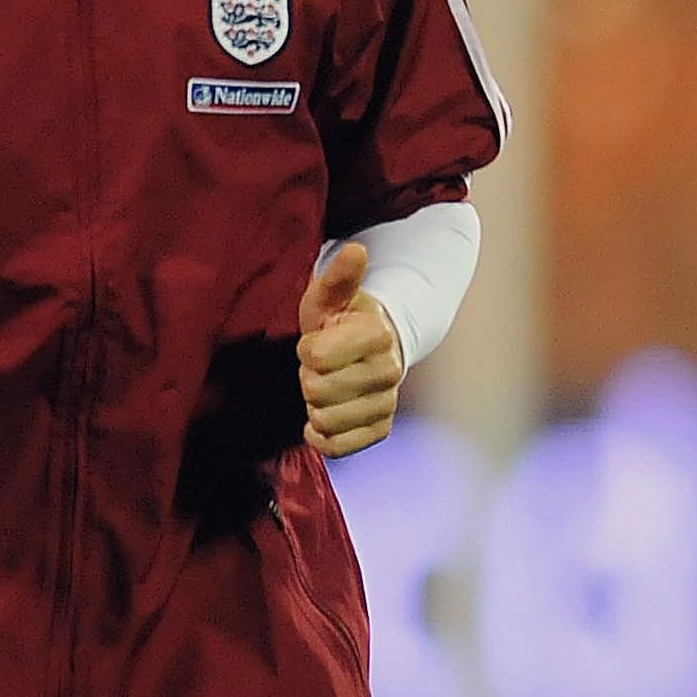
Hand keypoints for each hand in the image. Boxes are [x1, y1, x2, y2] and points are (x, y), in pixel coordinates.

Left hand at [297, 242, 404, 459]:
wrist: (374, 350)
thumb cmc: (342, 320)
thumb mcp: (331, 297)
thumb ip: (338, 277)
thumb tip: (355, 250)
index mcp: (377, 334)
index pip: (315, 357)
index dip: (307, 349)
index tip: (319, 339)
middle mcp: (389, 370)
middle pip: (317, 391)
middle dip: (309, 378)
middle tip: (322, 366)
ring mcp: (387, 403)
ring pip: (325, 420)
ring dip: (315, 406)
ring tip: (328, 386)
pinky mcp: (381, 429)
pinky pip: (337, 446)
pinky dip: (322, 434)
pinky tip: (323, 417)